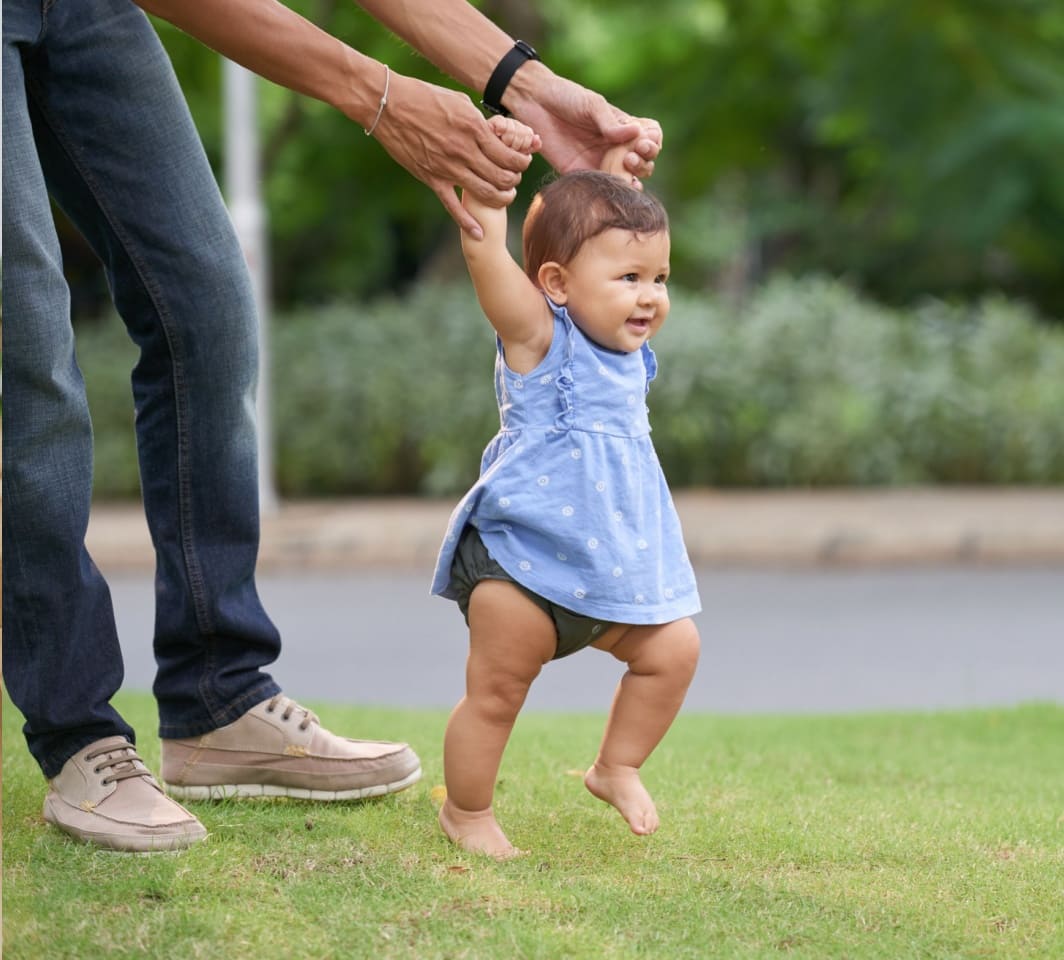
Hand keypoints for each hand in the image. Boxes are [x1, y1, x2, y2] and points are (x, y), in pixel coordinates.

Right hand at [369, 73, 539, 237]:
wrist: (388, 105)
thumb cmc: (424, 96)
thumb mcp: (460, 101)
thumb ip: (479, 120)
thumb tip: (495, 131)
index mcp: (474, 128)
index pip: (509, 154)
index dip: (522, 161)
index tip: (522, 161)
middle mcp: (464, 151)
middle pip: (502, 177)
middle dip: (514, 181)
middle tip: (515, 179)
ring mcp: (448, 168)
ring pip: (485, 194)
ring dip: (501, 199)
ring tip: (504, 196)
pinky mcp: (432, 179)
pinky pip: (453, 206)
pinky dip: (468, 223)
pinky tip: (479, 233)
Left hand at [507, 65, 661, 181]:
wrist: (534, 104)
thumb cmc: (566, 97)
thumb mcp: (592, 105)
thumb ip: (611, 123)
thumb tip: (636, 134)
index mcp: (622, 127)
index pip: (651, 138)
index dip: (653, 143)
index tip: (643, 142)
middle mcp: (615, 146)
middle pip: (643, 162)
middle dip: (644, 162)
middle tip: (631, 157)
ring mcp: (600, 162)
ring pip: (627, 178)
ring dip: (633, 177)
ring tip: (626, 167)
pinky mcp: (582, 174)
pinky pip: (601, 188)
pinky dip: (612, 190)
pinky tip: (616, 187)